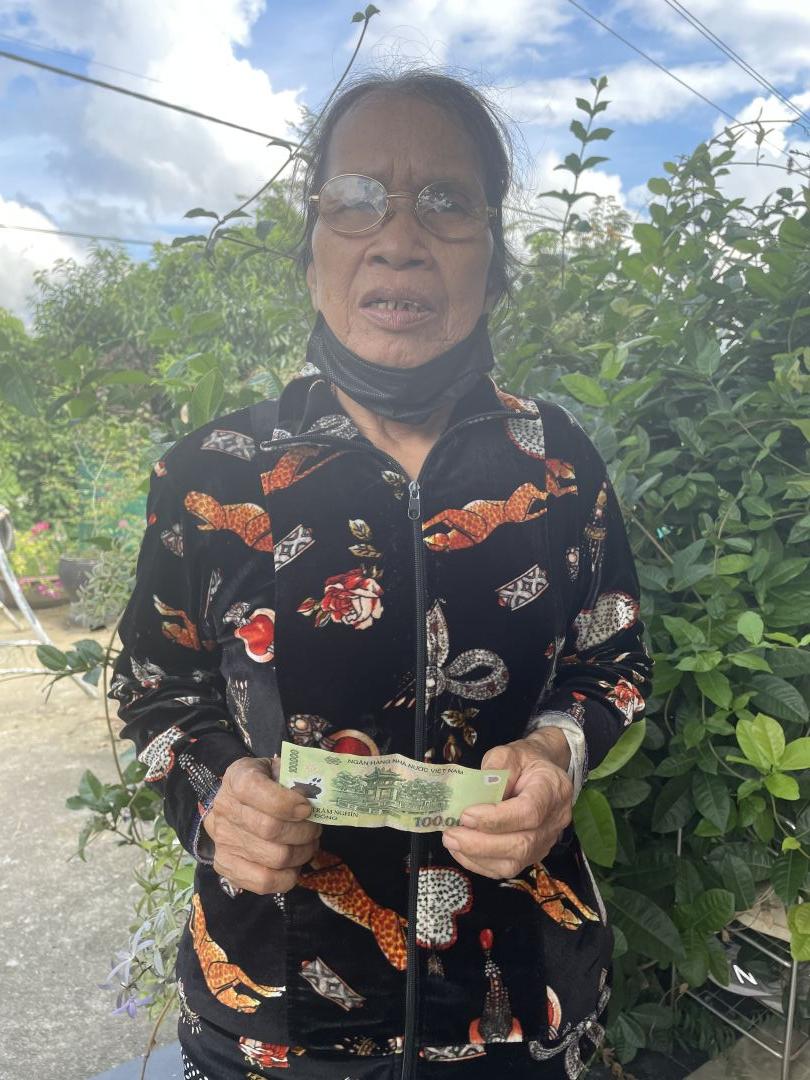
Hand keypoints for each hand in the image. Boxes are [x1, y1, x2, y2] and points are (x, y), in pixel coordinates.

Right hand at [203, 756, 321, 894]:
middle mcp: (225, 809)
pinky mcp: (226, 866)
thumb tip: (316, 799)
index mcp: (237, 778)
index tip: (307, 808)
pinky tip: (294, 864)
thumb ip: (296, 779)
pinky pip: (264, 882)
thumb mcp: (279, 770)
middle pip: (271, 829)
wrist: (236, 803)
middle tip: (315, 828)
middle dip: (303, 831)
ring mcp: (223, 840)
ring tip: (308, 844)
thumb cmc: (266, 784)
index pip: (255, 790)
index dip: (286, 802)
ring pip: (275, 857)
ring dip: (302, 853)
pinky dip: (288, 876)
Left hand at [441, 732, 573, 879]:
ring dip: (478, 856)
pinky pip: (508, 869)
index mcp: (552, 788)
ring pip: (515, 862)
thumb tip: (473, 798)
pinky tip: (461, 851)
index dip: (496, 819)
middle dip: (481, 844)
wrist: (541, 772)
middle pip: (522, 843)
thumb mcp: (507, 754)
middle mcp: (555, 820)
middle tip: (450, 835)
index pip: (529, 812)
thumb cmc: (523, 761)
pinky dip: (481, 864)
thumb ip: (493, 771)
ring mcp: (547, 841)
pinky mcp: (534, 854)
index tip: (466, 815)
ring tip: (452, 842)